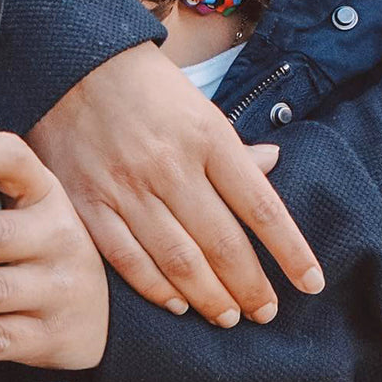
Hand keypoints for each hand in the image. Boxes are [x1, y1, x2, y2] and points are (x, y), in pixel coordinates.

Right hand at [28, 42, 322, 327]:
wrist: (69, 64)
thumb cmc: (144, 90)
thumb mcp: (199, 108)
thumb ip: (233, 147)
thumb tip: (276, 165)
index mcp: (208, 138)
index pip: (262, 207)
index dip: (291, 252)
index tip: (311, 283)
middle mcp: (170, 167)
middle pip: (223, 243)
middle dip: (250, 287)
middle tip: (265, 314)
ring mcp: (127, 190)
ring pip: (179, 260)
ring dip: (209, 296)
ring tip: (228, 318)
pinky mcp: (89, 207)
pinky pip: (128, 260)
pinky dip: (156, 288)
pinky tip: (177, 305)